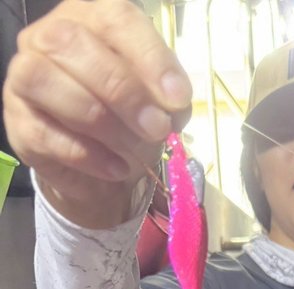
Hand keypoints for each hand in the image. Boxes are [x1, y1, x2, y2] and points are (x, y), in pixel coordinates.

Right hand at [2, 0, 191, 225]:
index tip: (178, 98)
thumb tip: (172, 107)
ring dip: (104, 123)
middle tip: (157, 127)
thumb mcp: (156, 103)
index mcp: (90, 18)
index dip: (149, 58)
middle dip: (124, 91)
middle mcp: (48, 37)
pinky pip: (46, 134)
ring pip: (49, 83)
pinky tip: (116, 168)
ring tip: (136, 151)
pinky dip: (89, 156)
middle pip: (73, 44)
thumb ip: (165, 97)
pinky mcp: (18, 122)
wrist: (101, 168)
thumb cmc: (128, 121)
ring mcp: (24, 77)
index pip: (115, 18)